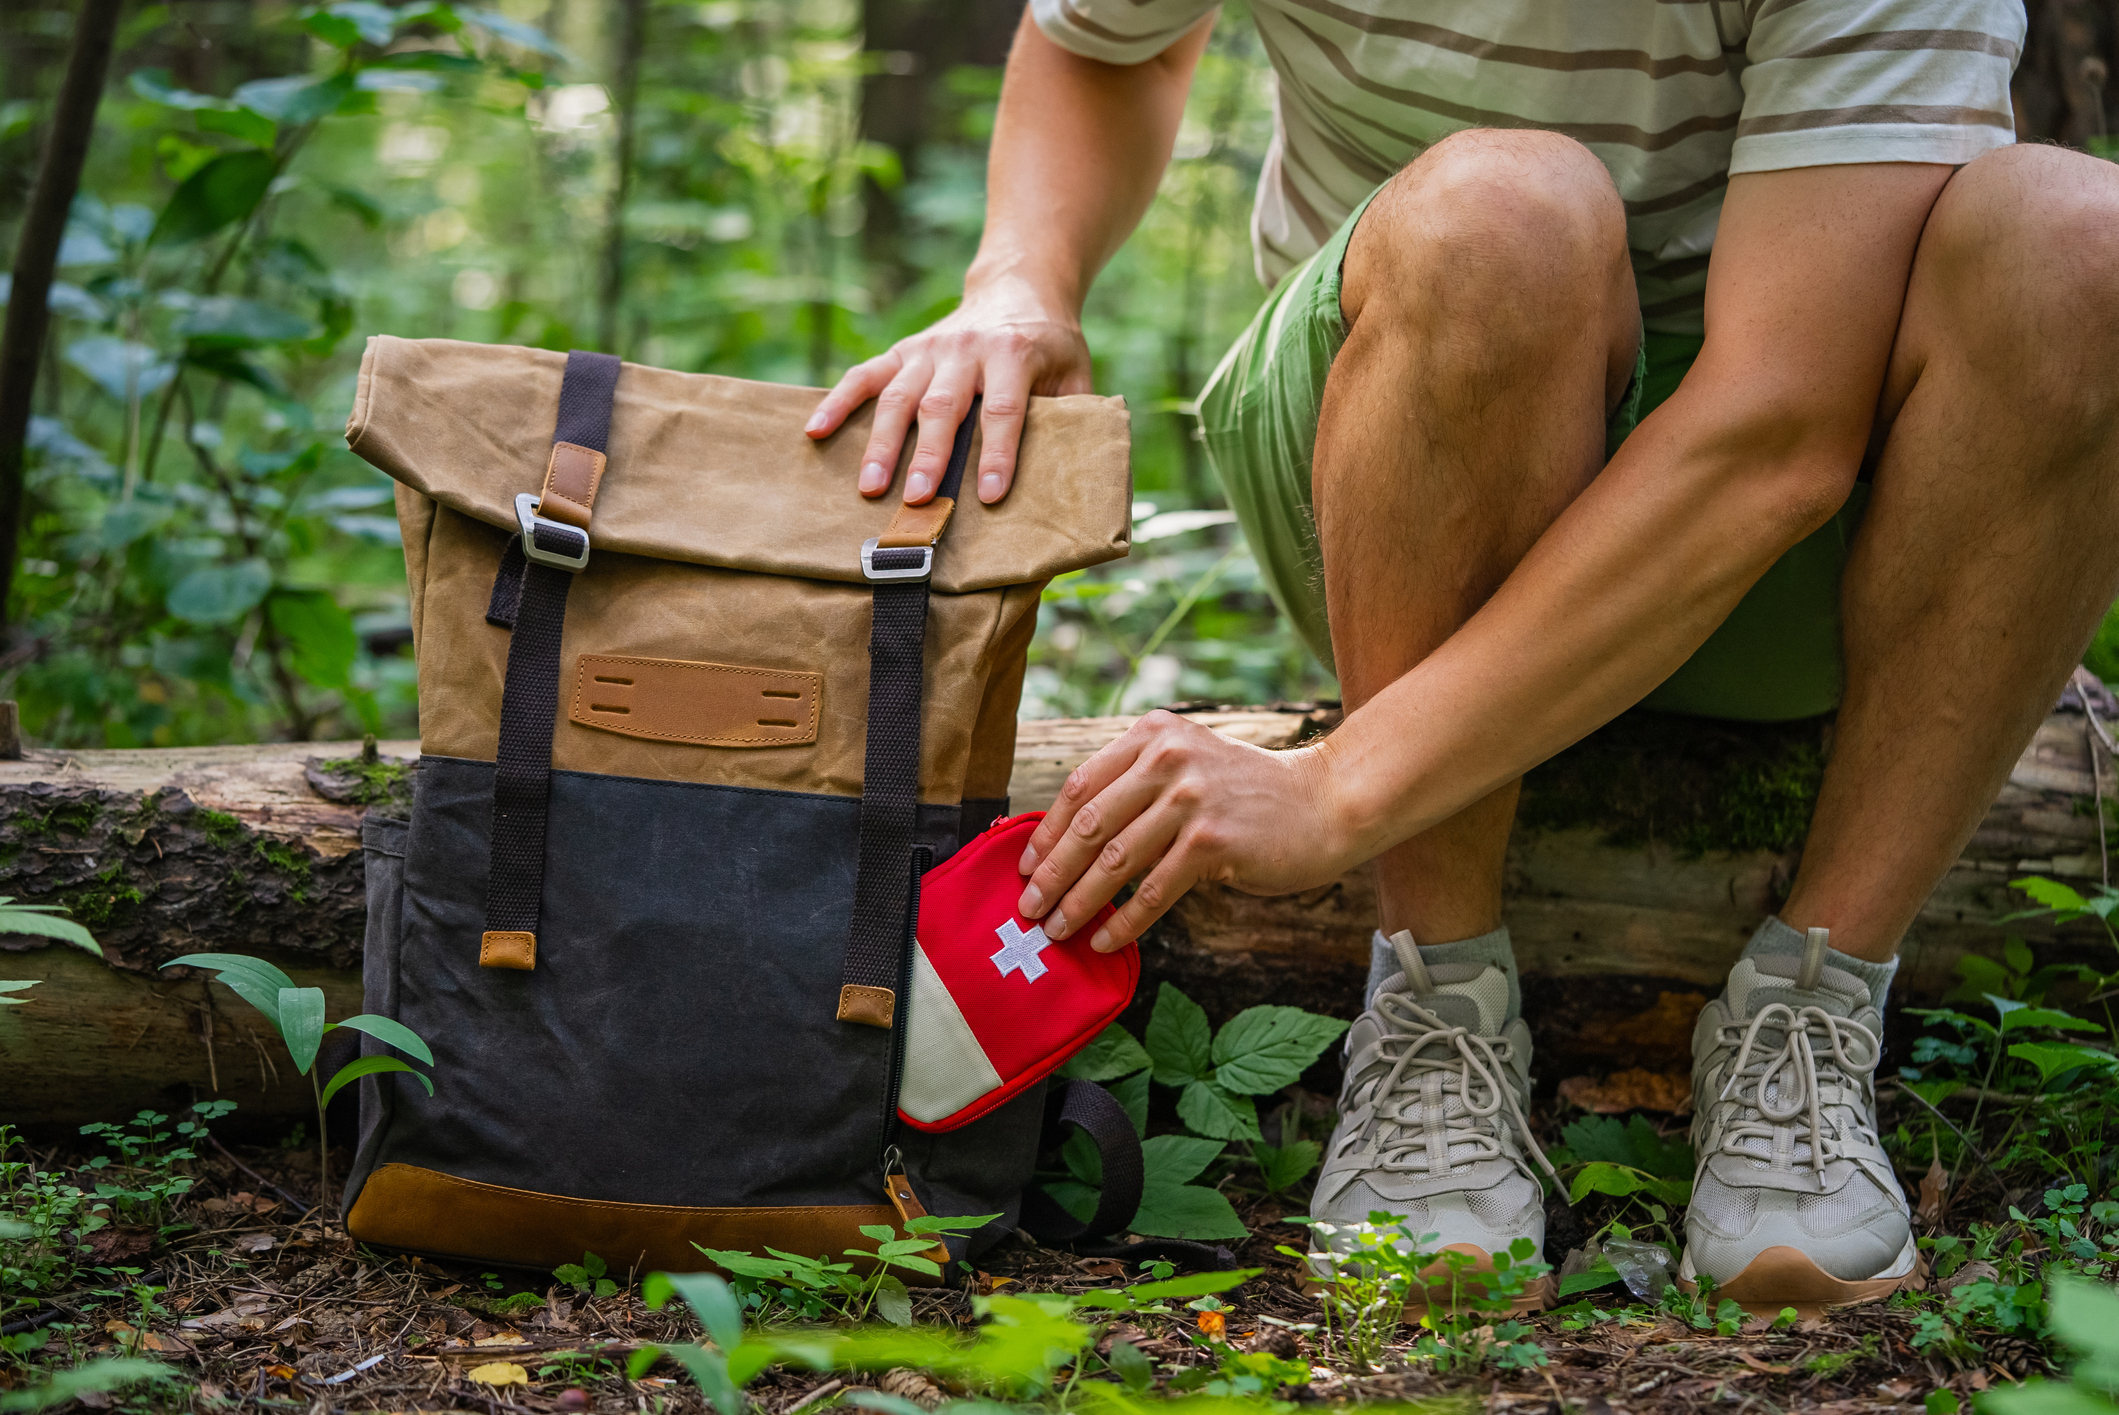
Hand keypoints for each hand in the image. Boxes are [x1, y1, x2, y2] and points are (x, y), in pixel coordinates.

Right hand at [805, 276, 1091, 505]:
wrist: (1018, 290)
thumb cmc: (1051, 347)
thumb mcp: (1075, 373)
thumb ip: (1072, 415)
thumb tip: (1070, 474)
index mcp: (1014, 353)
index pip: (1004, 410)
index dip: (997, 454)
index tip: (988, 496)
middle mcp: (966, 349)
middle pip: (943, 406)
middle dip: (929, 455)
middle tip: (916, 499)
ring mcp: (928, 349)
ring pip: (899, 396)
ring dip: (882, 443)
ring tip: (869, 486)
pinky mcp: (902, 352)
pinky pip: (864, 376)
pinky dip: (837, 401)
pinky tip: (816, 431)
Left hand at [1013, 711, 1351, 951]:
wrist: (1324, 802)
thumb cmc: (1247, 794)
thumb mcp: (1188, 764)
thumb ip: (1136, 785)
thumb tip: (1067, 843)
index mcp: (1152, 735)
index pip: (1079, 785)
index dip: (1046, 832)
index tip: (1025, 867)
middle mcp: (1167, 758)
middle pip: (1089, 824)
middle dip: (1052, 873)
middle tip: (1027, 908)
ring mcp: (1191, 798)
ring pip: (1115, 860)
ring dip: (1080, 902)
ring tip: (1057, 929)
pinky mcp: (1214, 841)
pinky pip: (1154, 890)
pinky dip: (1124, 921)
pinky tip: (1105, 940)